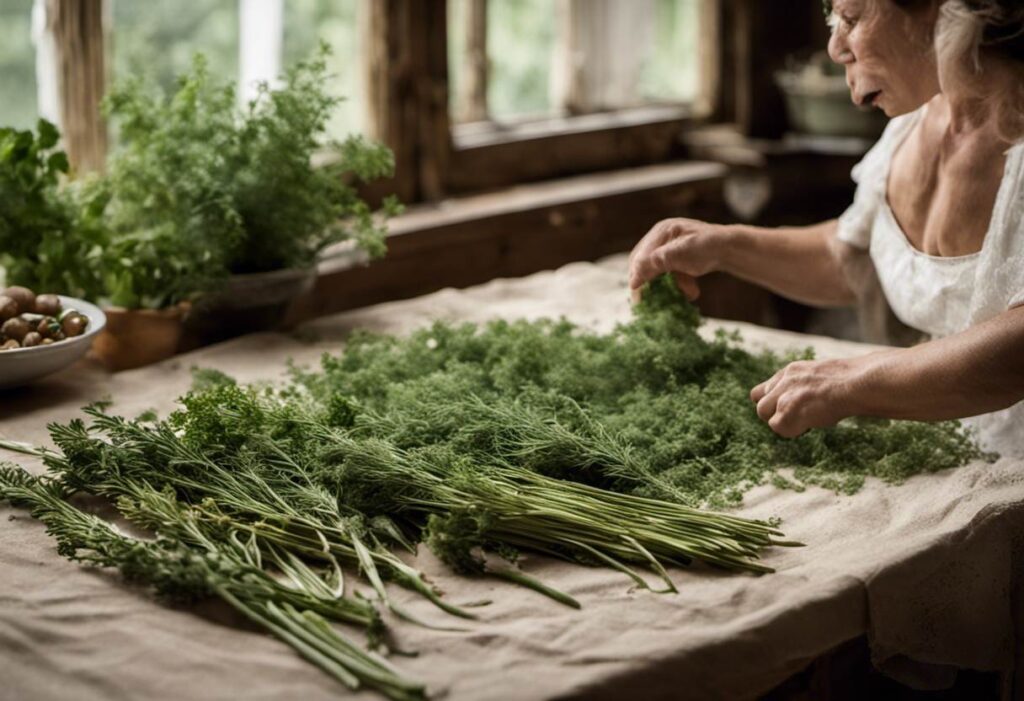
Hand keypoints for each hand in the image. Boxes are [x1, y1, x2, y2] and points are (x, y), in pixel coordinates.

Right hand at [628, 218, 728, 303]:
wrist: (731, 249)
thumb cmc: (709, 246)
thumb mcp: (683, 252)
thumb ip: (659, 261)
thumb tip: (635, 276)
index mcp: (662, 231)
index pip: (641, 254)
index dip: (637, 274)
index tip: (635, 292)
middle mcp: (662, 239)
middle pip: (644, 263)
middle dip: (648, 282)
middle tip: (644, 301)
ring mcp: (669, 249)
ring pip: (657, 272)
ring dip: (667, 286)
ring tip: (683, 293)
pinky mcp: (676, 260)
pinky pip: (669, 276)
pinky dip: (678, 285)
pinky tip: (691, 291)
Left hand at [749, 357, 868, 437]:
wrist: (856, 383)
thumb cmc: (849, 383)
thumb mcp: (820, 376)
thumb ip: (804, 385)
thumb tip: (804, 401)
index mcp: (791, 371)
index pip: (764, 388)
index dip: (772, 401)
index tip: (786, 408)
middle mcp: (783, 381)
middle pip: (759, 402)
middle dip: (773, 413)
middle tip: (797, 418)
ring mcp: (783, 396)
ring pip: (764, 414)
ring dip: (782, 422)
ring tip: (805, 420)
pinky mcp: (787, 411)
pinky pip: (778, 428)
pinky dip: (792, 430)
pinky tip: (810, 425)